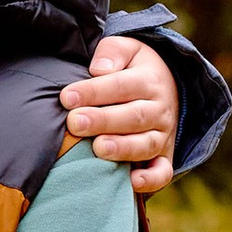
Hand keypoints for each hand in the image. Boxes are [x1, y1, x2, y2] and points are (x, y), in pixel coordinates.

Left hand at [62, 35, 180, 193]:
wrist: (165, 87)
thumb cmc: (132, 68)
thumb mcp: (127, 49)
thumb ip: (112, 53)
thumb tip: (99, 69)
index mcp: (149, 80)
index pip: (121, 86)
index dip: (94, 91)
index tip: (66, 97)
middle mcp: (159, 110)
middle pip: (134, 116)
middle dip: (103, 120)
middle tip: (75, 123)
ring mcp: (163, 135)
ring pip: (146, 144)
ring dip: (122, 148)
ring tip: (98, 148)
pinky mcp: (164, 157)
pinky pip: (163, 172)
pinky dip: (151, 180)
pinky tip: (132, 182)